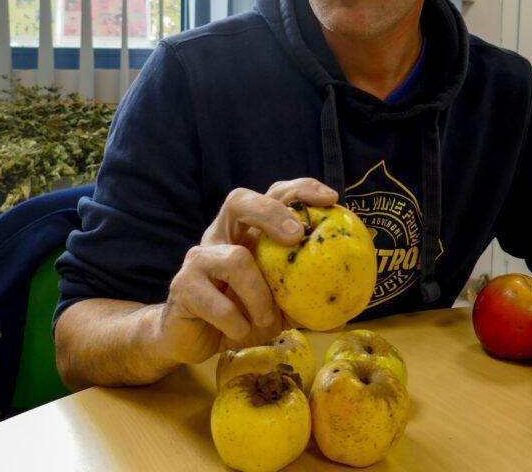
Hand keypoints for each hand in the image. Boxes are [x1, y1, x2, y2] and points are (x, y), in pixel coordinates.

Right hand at [154, 178, 337, 365]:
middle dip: (270, 212)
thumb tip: (349, 304)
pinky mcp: (182, 285)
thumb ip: (306, 296)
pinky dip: (234, 320)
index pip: (273, 195)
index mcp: (247, 232)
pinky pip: (215, 300)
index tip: (330, 199)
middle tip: (296, 237)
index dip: (300, 190)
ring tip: (267, 320)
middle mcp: (221, 236)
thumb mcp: (280, 305)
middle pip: (239, 201)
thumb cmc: (242, 315)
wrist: (193, 341)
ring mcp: (198, 257)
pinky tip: (239, 332)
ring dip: (259, 295)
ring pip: (234, 259)